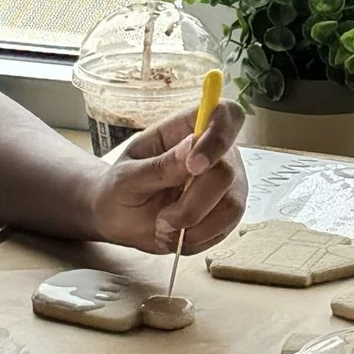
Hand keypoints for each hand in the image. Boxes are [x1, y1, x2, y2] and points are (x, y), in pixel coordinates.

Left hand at [88, 102, 246, 254]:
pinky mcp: (229, 210)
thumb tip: (191, 148)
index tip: (194, 165)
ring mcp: (228, 182)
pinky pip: (228, 227)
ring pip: (232, 204)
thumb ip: (159, 166)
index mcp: (189, 127)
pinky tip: (177, 236)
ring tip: (164, 229)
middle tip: (161, 220)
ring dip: (195, 225)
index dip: (220, 134)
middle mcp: (217, 151)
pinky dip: (199, 239)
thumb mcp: (128, 177)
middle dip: (192, 203)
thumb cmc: (121, 189)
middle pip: (226, 171)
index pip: (225, 114)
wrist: (122, 220)